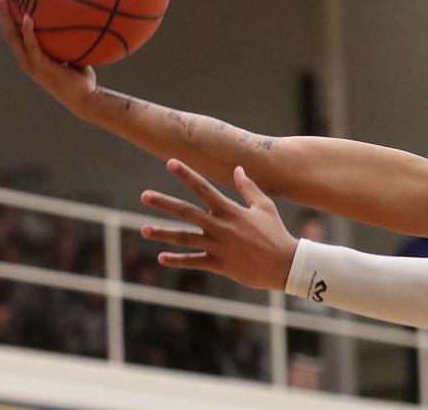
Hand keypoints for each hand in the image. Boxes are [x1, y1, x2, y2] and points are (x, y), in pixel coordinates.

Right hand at [0, 0, 96, 113]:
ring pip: (12, 36)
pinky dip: (28, 31)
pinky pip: (32, 45)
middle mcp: (25, 58)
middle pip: (6, 29)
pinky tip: (27, 17)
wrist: (85, 98)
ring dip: (6, 15)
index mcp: (29, 54)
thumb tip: (80, 16)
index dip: (5, 12)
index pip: (12, 30)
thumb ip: (69, 39)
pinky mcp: (40, 66)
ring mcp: (31, 63)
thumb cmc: (81, 77)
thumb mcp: (72, 53)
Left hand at [140, 159, 297, 289]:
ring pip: (185, 238)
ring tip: (143, 230)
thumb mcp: (264, 206)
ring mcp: (218, 246)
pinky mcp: (219, 265)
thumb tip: (238, 169)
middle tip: (144, 196)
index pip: (203, 188)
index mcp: (230, 210)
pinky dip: (177, 260)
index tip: (170, 162)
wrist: (284, 263)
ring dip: (163, 233)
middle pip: (186, 212)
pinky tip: (162, 257)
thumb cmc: (275, 232)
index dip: (186, 174)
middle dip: (164, 203)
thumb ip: (248, 188)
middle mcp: (220, 226)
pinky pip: (194, 262)